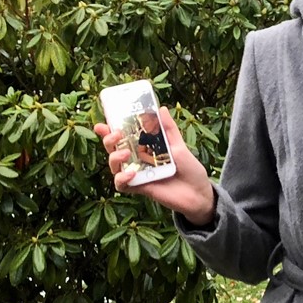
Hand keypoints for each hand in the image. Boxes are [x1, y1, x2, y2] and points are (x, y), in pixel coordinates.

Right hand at [94, 106, 215, 225]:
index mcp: (145, 148)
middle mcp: (138, 160)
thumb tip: (160, 108)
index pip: (123, 137)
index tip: (103, 125)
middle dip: (109, 140)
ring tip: (125, 154)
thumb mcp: (180, 146)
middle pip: (113, 149)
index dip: (109, 131)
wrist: (199, 193)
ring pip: (114, 166)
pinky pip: (122, 184)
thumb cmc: (190, 169)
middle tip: (116, 135)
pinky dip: (122, 178)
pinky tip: (131, 173)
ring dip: (114, 158)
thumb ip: (169, 129)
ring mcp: (137, 174)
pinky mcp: (139, 188)